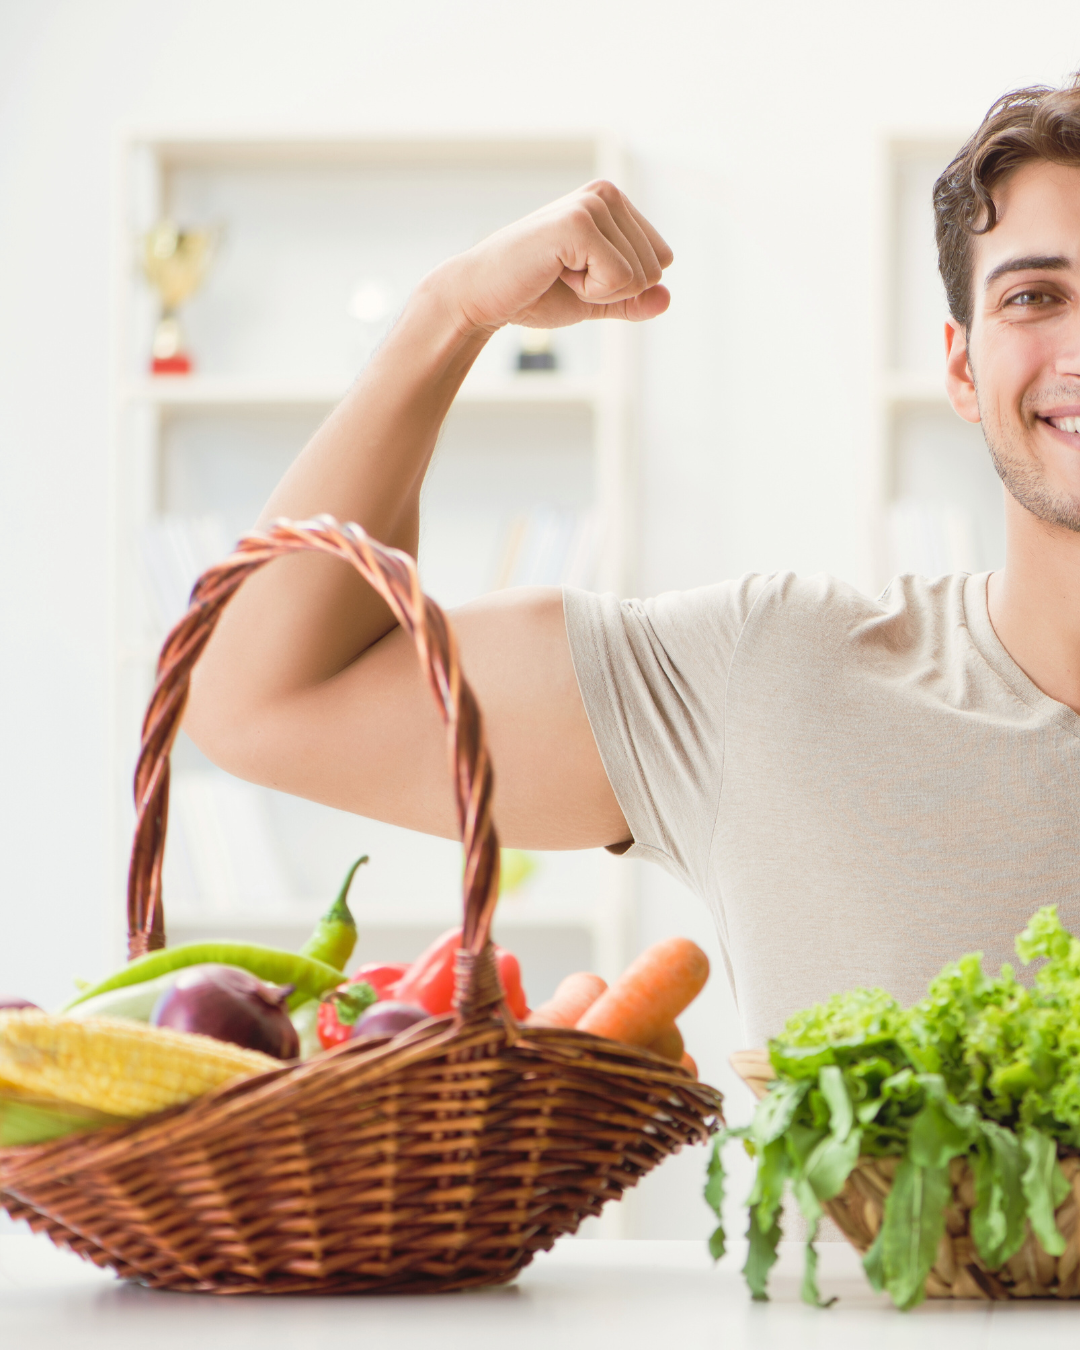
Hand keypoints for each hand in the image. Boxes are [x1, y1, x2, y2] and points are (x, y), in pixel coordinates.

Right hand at [434, 180, 672, 334]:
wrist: (484, 296)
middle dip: (612, 290)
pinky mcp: (579, 223)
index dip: (623, 286)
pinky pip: (619, 279)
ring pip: (639, 277)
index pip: (661, 260)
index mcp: (614, 204)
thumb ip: (633, 300)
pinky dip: (589, 292)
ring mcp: (593, 204)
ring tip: (558, 272)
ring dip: (597, 291)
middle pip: (655, 270)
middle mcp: (607, 194)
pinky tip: (555, 272)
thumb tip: (667, 297)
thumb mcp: (596, 299)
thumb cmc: (535, 293)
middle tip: (565, 277)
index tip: (580, 274)